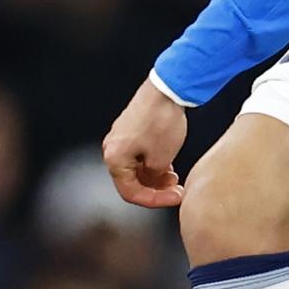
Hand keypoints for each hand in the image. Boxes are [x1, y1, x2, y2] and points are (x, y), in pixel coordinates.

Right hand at [102, 79, 188, 208]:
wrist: (168, 88)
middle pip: (131, 180)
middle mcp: (111, 149)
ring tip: (174, 177)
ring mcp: (120, 137)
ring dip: (154, 176)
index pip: (131, 192)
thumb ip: (154, 177)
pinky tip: (169, 164)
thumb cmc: (163, 122)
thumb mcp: (162, 158)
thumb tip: (152, 180)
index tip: (176, 198)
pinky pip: (138, 154)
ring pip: (135, 167)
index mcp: (114, 159)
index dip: (155, 200)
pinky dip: (152, 162)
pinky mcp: (130, 128)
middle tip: (176, 189)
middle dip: (155, 188)